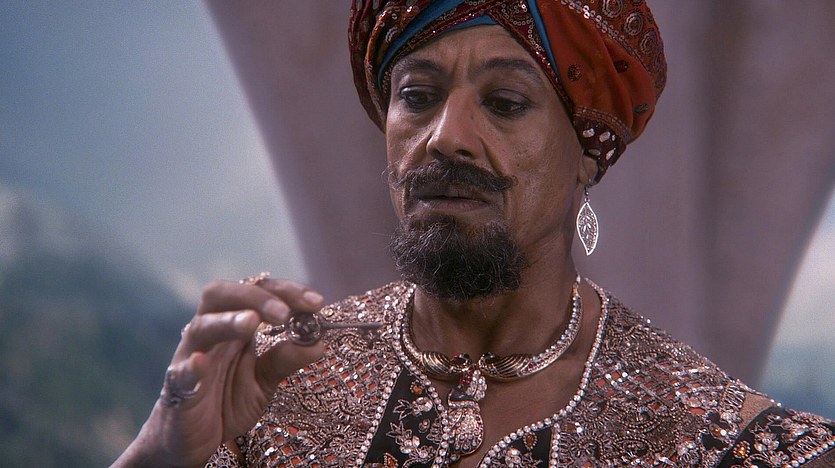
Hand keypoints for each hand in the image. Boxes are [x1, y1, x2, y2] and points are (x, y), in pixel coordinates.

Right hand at [113, 276, 325, 466]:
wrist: (194, 440)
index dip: (286, 291)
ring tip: (252, 322)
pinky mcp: (178, 389)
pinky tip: (202, 363)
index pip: (257, 291)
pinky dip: (191, 366)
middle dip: (256, 297)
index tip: (316, 303)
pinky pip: (181, 373)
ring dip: (227, 322)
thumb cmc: (227, 400)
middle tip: (285, 313)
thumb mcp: (264, 380)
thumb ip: (286, 359)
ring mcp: (192, 357)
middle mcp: (211, 333)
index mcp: (234, 325)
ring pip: (201, 327)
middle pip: (222, 294)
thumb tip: (319, 343)